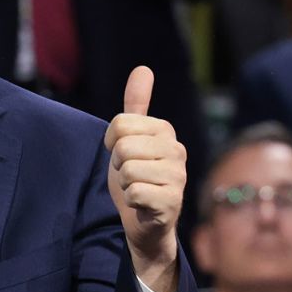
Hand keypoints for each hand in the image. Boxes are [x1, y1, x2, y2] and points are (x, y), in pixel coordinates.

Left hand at [104, 67, 184, 291]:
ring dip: (124, 183)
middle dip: (118, 165)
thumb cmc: (136, 177)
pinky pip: (134, 192)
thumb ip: (136, 106)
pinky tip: (143, 204)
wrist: (144, 223)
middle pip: (123, 146)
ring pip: (128, 169)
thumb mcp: (131, 138)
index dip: (112, 143)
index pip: (120, 124)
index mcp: (165, 131)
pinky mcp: (173, 202)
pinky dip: (131, 201)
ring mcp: (178, 177)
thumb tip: (143, 68)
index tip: (123, 155)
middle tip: (130, 175)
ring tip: (137, 189)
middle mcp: (177, 150)